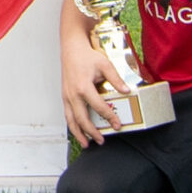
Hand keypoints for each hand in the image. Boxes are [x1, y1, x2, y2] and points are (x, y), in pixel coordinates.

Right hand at [60, 31, 134, 146]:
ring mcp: (67, 96)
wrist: (71, 48)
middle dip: (92, 131)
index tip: (117, 125)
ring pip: (71, 119)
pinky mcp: (64, 96)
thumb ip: (116, 79)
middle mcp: (73, 94)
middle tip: (102, 140)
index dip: (109, 117)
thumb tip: (126, 91)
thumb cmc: (87, 56)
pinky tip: (78, 131)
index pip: (99, 107)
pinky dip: (72, 125)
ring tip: (87, 143)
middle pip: (82, 118)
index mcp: (83, 87)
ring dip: (78, 133)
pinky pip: (67, 114)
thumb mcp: (105, 65)